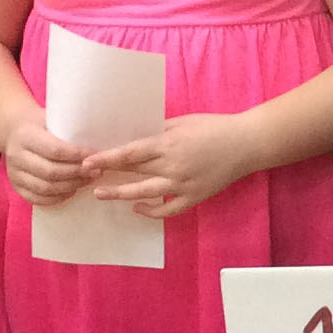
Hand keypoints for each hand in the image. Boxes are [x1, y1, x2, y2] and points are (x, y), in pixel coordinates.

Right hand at [2, 116, 92, 206]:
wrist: (13, 130)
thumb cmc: (39, 124)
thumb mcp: (50, 119)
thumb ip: (68, 130)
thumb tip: (96, 145)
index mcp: (25, 136)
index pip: (54, 150)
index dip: (77, 156)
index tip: (95, 156)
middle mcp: (16, 156)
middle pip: (50, 172)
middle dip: (77, 174)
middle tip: (95, 172)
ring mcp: (14, 173)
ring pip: (45, 188)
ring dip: (70, 187)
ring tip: (86, 180)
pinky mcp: (16, 186)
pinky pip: (37, 199)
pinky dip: (57, 198)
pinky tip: (71, 191)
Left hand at [86, 111, 258, 216]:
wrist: (246, 144)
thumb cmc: (214, 127)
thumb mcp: (182, 122)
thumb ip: (158, 130)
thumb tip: (133, 136)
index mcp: (169, 144)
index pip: (130, 153)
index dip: (107, 159)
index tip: (87, 162)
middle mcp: (173, 166)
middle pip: (134, 174)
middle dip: (108, 176)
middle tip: (85, 178)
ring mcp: (184, 184)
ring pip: (146, 194)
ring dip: (121, 195)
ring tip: (102, 195)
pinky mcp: (195, 197)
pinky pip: (169, 210)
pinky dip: (152, 211)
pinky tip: (138, 207)